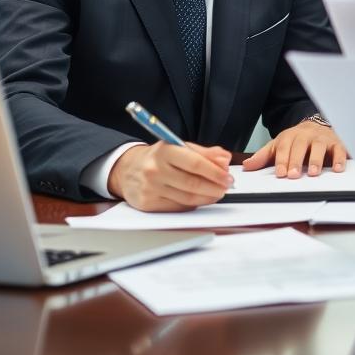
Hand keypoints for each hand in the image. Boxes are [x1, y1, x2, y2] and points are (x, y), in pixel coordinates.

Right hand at [109, 141, 232, 211]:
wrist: (127, 169)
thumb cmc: (158, 157)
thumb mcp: (179, 147)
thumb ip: (205, 152)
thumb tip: (224, 160)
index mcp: (164, 151)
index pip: (195, 163)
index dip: (215, 172)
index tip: (227, 176)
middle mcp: (155, 170)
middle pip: (192, 183)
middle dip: (214, 187)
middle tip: (227, 187)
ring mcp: (150, 189)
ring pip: (187, 198)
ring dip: (207, 197)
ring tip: (217, 193)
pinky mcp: (148, 204)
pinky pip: (177, 207)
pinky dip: (193, 205)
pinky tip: (201, 199)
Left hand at [241, 120, 347, 177]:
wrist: (317, 124)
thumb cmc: (296, 140)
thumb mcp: (278, 145)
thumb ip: (263, 156)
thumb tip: (247, 166)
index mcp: (290, 136)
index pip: (284, 147)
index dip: (282, 160)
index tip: (280, 173)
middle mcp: (306, 136)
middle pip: (300, 147)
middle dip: (296, 161)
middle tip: (293, 175)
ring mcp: (321, 139)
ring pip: (319, 147)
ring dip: (316, 160)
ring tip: (313, 173)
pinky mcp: (336, 143)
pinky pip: (339, 149)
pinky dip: (339, 158)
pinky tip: (338, 168)